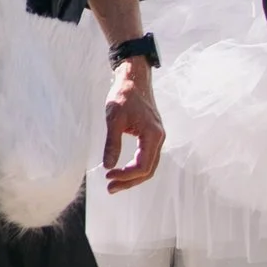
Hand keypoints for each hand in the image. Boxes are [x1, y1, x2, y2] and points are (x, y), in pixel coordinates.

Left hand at [102, 60, 164, 191]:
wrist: (134, 78)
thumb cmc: (124, 95)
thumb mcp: (114, 119)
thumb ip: (112, 144)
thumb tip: (108, 167)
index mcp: (153, 135)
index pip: (142, 166)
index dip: (125, 175)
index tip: (107, 176)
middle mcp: (159, 138)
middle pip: (148, 170)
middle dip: (129, 182)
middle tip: (109, 188)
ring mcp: (157, 137)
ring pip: (149, 166)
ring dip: (132, 177)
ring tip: (113, 184)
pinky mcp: (151, 135)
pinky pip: (147, 158)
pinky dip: (135, 168)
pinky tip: (121, 170)